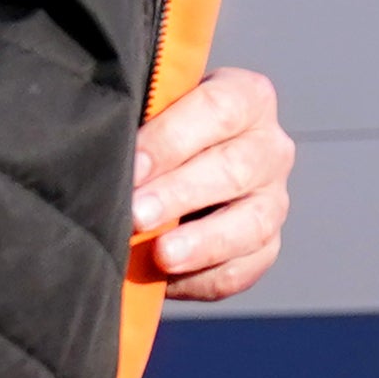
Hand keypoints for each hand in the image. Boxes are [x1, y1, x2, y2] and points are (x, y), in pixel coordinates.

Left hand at [136, 63, 294, 301]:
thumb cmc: (151, 134)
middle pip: (235, 169)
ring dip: (203, 242)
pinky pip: (244, 268)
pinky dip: (205, 277)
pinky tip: (167, 279)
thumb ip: (138, 120)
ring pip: (252, 224)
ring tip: (162, 255)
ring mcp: (273, 200)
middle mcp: (270, 147)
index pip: (219, 109)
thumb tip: (105, 148)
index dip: (173, 139)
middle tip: (136, 215)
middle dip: (181, 194)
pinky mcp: (265, 248)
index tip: (134, 166)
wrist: (166, 172)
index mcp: (246, 98)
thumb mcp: (149, 111)